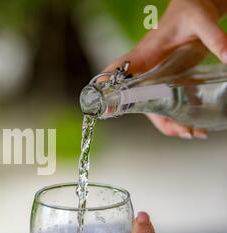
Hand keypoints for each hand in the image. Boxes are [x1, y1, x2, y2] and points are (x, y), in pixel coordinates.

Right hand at [104, 0, 226, 138]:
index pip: (115, 73)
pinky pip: (166, 107)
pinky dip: (178, 120)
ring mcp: (154, 80)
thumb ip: (214, 38)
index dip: (106, 91)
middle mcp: (144, 72)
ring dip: (170, 125)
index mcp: (143, 55)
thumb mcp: (201, 21)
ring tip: (193, 132)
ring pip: (153, 110)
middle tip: (182, 130)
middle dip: (159, 121)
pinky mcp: (166, 84)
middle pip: (137, 103)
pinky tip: (195, 126)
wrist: (192, 11)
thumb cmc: (188, 12)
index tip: (105, 109)